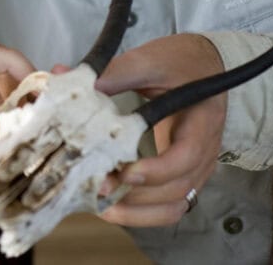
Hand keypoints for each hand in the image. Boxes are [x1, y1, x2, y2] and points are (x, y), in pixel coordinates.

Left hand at [94, 33, 225, 225]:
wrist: (205, 66)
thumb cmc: (181, 63)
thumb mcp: (151, 60)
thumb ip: (114, 72)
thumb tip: (68, 76)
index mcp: (200, 121)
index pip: (186, 156)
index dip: (156, 170)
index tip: (124, 172)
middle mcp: (203, 151)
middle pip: (178, 189)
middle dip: (136, 196)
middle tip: (98, 188)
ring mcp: (195, 167)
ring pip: (173, 206)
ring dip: (138, 212)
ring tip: (101, 205)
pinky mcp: (181, 175)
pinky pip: (168, 205)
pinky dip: (143, 213)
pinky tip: (113, 206)